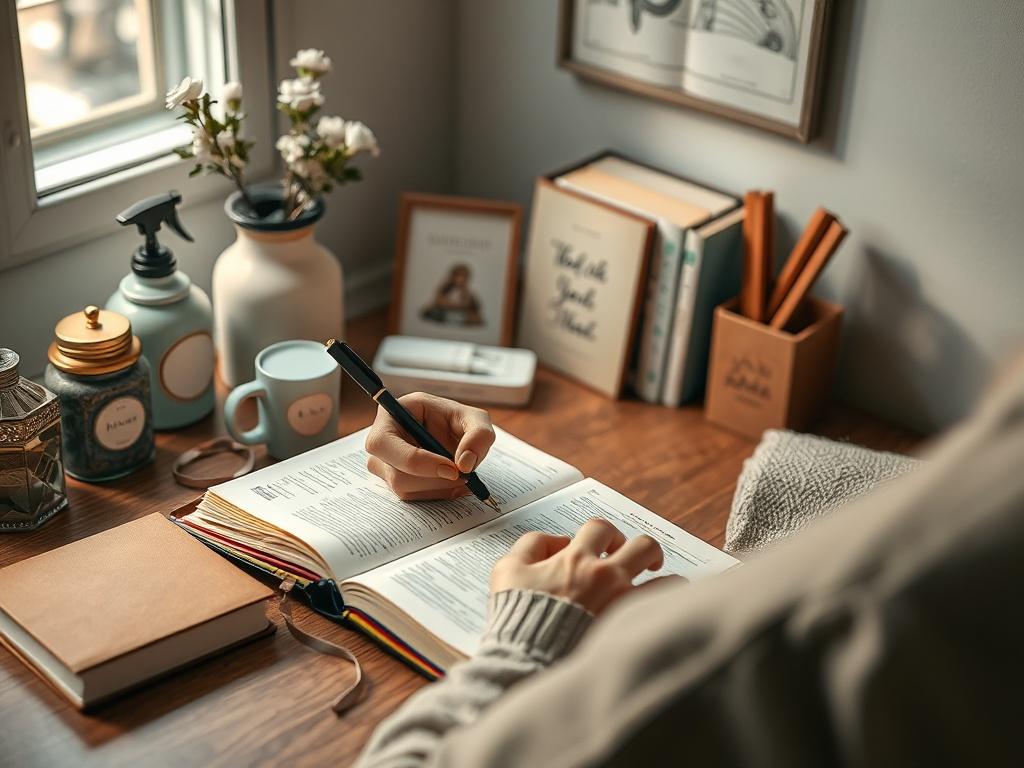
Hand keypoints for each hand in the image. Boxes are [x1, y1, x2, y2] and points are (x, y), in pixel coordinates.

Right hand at [365, 392, 494, 500]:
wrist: (452, 436)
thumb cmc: (456, 421)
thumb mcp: (475, 418)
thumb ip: (479, 434)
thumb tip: (465, 464)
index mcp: (389, 415)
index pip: (383, 444)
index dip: (416, 460)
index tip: (451, 469)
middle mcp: (380, 443)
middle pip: (395, 475)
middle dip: (435, 480)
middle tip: (463, 475)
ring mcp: (383, 466)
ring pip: (404, 490)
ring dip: (439, 488)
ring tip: (460, 476)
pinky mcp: (393, 484)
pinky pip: (412, 498)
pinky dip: (438, 494)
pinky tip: (452, 483)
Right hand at [490, 519, 664, 615]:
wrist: (525, 657)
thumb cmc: (516, 616)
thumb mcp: (507, 569)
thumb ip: (533, 543)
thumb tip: (558, 540)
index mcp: (576, 558)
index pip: (601, 528)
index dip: (605, 533)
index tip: (604, 545)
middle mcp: (604, 576)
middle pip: (643, 546)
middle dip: (643, 549)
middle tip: (638, 560)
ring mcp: (620, 603)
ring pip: (665, 579)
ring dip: (663, 578)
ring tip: (657, 584)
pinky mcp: (627, 629)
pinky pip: (663, 611)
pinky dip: (666, 606)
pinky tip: (660, 609)